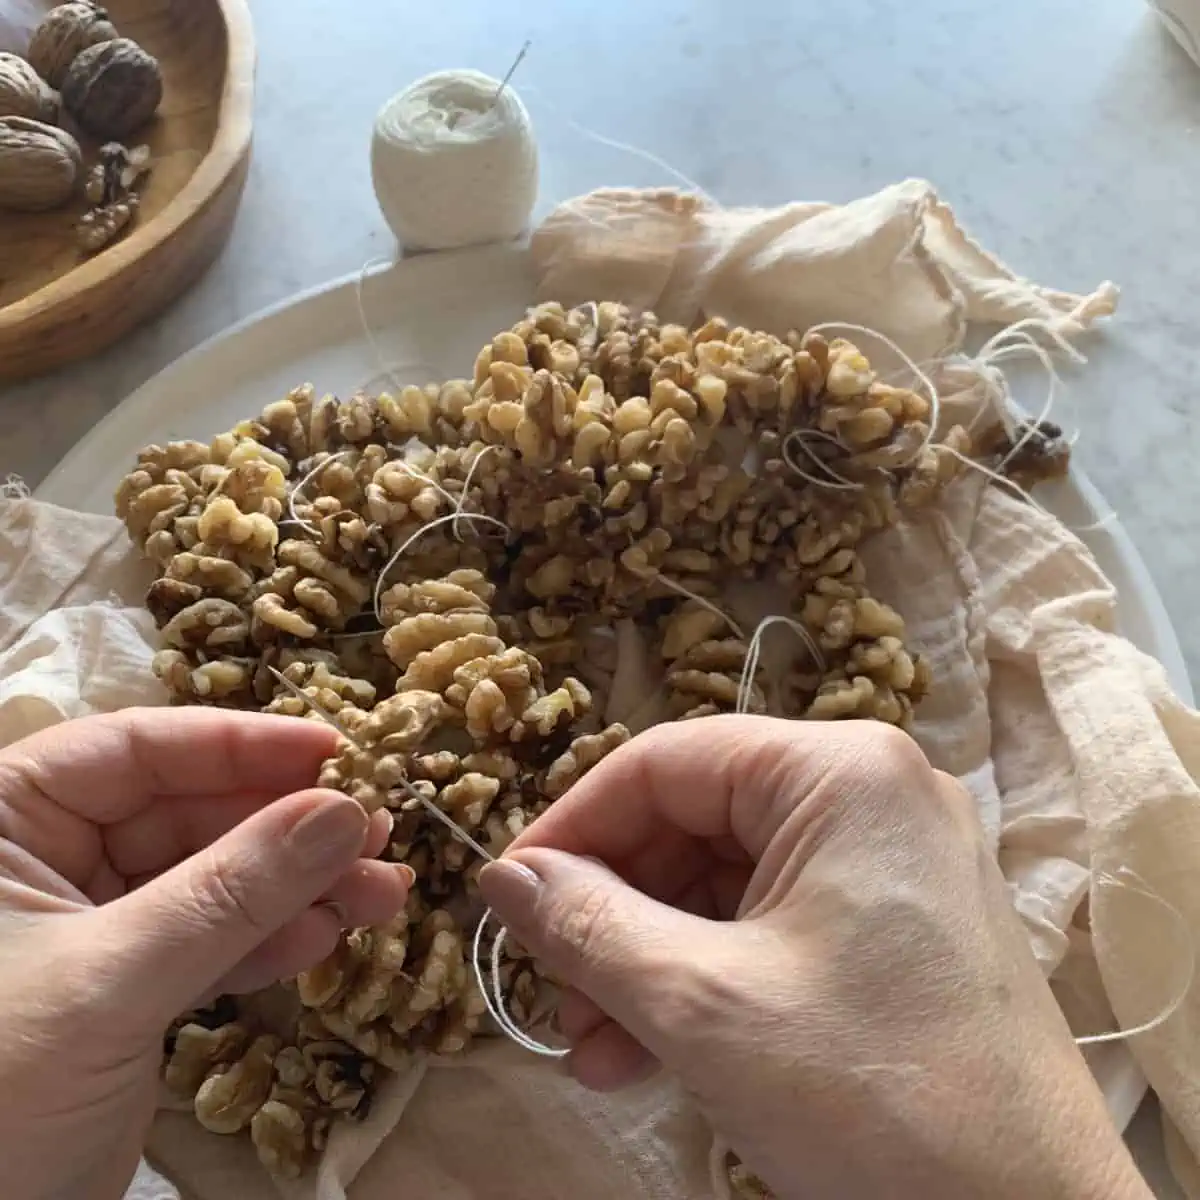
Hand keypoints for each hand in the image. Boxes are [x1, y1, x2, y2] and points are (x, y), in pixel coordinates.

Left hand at [0, 708, 410, 1199]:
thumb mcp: (108, 981)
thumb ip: (230, 894)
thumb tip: (347, 812)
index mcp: (3, 821)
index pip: (134, 750)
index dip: (239, 744)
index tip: (336, 750)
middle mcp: (44, 858)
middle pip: (188, 810)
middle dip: (286, 828)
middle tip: (379, 831)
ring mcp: (90, 925)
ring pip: (211, 879)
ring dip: (298, 887)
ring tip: (383, 894)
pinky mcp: (124, 987)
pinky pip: (208, 942)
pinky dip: (269, 941)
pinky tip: (329, 938)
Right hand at [480, 717, 1150, 1199]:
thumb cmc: (867, 1089)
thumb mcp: (701, 1003)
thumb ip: (587, 926)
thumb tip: (502, 879)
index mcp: (839, 770)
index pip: (666, 763)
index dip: (572, 827)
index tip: (505, 898)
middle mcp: (873, 794)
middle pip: (696, 825)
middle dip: (612, 916)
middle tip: (551, 994)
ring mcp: (893, 863)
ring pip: (727, 886)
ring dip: (647, 963)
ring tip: (592, 1048)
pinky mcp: (900, 930)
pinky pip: (773, 928)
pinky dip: (706, 982)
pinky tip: (648, 1053)